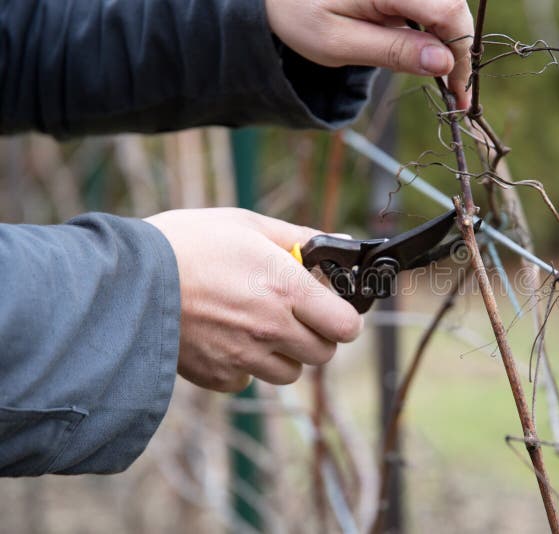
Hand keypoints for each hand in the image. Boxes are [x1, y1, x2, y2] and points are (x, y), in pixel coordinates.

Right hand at [145, 208, 362, 391]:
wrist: (125, 281)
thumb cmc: (186, 243)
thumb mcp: (247, 224)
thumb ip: (299, 238)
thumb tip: (341, 243)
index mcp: (286, 290)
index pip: (346, 326)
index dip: (344, 317)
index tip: (331, 307)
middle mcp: (271, 329)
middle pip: (323, 354)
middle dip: (316, 335)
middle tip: (294, 313)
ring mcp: (244, 357)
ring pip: (289, 372)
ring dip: (283, 353)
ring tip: (256, 325)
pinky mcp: (217, 376)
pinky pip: (248, 381)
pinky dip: (245, 367)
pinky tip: (226, 339)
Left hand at [264, 0, 473, 108]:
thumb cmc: (301, 16)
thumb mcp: (339, 44)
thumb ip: (393, 52)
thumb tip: (444, 63)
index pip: (447, 12)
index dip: (460, 53)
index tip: (458, 92)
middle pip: (452, 7)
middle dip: (459, 50)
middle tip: (454, 93)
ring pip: (446, 6)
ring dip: (449, 42)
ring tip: (445, 79)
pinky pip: (431, 5)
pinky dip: (435, 31)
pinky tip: (429, 56)